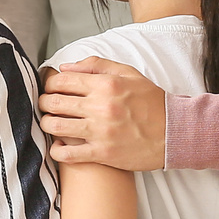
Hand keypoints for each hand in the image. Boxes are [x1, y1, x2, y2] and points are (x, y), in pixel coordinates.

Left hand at [38, 58, 166, 171]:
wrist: (174, 132)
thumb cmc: (152, 103)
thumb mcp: (128, 73)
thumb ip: (96, 65)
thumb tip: (66, 67)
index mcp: (105, 84)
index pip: (61, 80)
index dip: (49, 84)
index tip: (50, 89)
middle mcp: (100, 106)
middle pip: (52, 102)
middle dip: (43, 103)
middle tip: (46, 106)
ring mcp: (100, 131)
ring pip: (54, 126)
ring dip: (46, 125)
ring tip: (51, 124)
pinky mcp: (102, 153)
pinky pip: (67, 154)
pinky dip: (56, 150)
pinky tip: (60, 146)